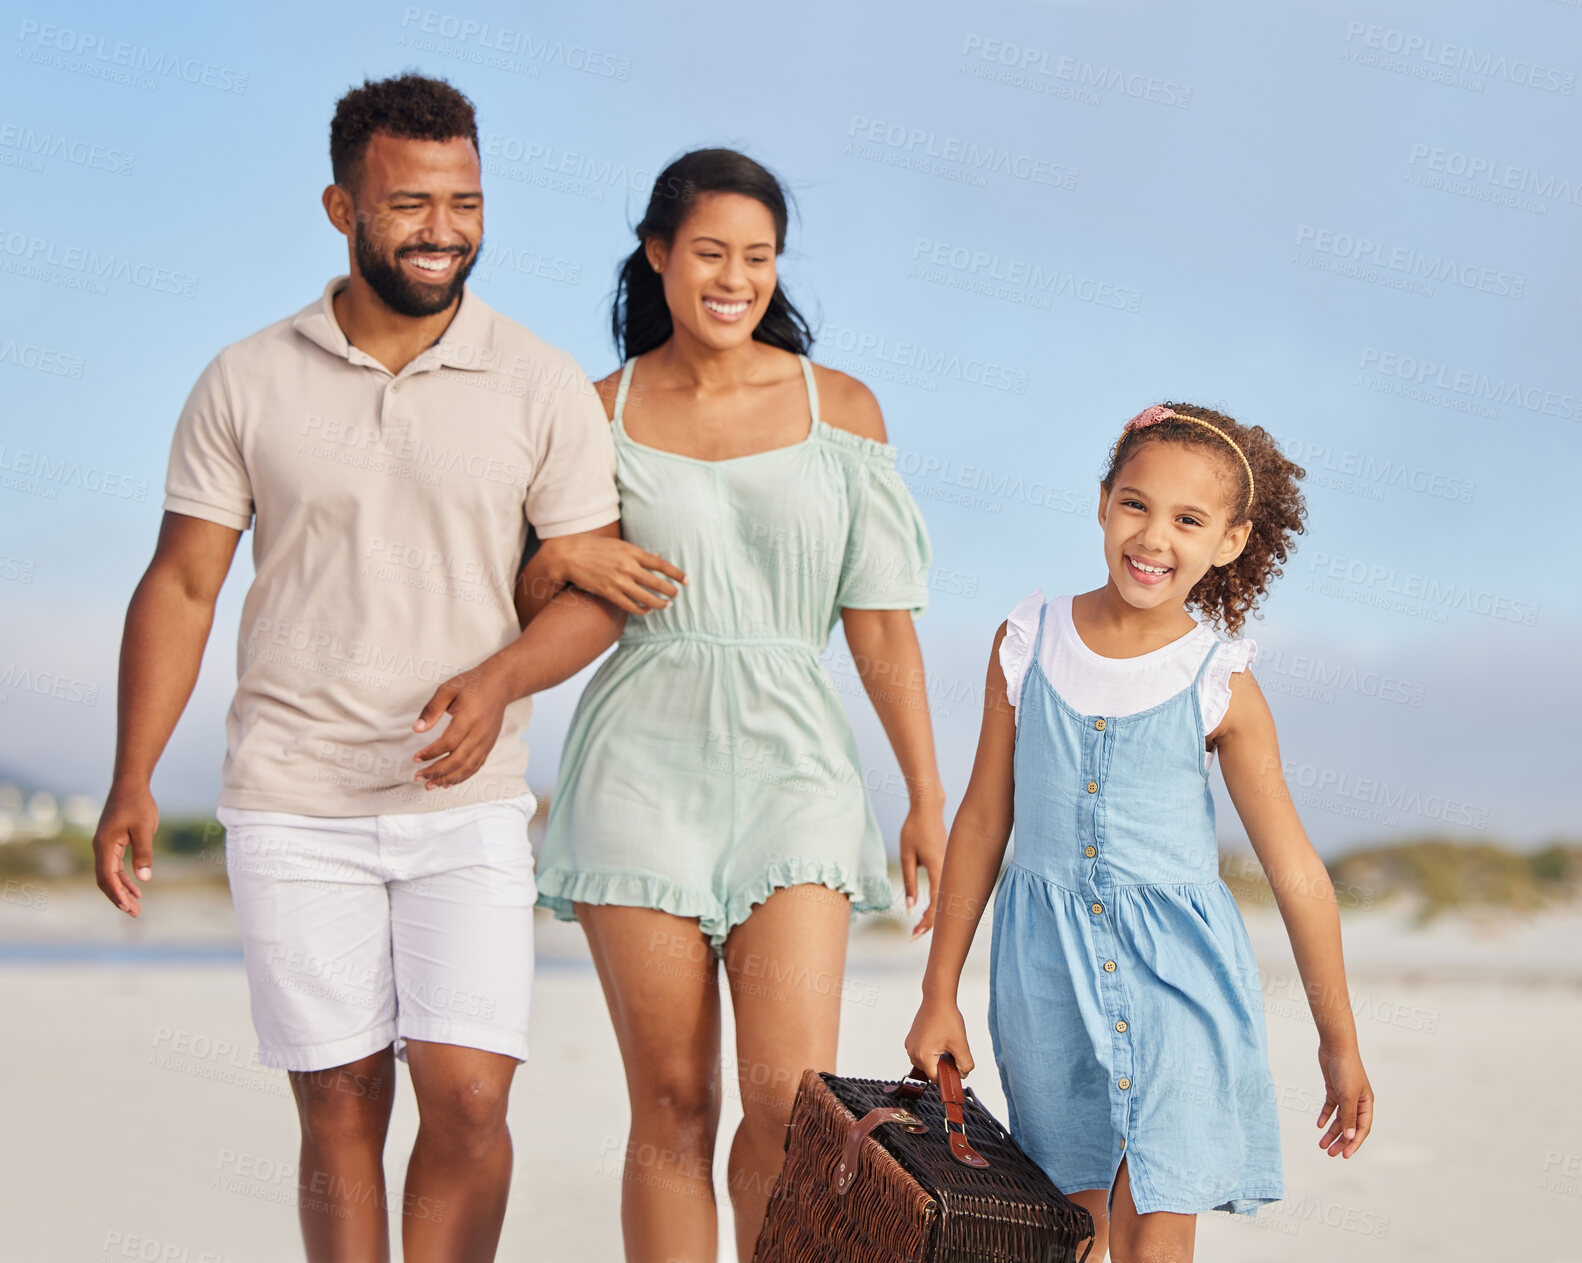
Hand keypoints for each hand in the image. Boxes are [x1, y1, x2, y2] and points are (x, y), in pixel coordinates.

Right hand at [93, 781, 158, 916]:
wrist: (130, 785)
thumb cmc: (138, 803)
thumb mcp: (144, 828)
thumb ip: (144, 853)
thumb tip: (144, 879)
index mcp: (104, 845)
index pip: (107, 876)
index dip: (117, 893)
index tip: (128, 907)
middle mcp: (100, 847)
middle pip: (106, 880)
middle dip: (119, 898)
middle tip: (134, 914)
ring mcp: (105, 846)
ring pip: (110, 875)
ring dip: (122, 891)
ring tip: (136, 907)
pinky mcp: (112, 843)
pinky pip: (115, 867)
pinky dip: (124, 879)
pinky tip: (136, 888)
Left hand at [412, 656, 516, 788]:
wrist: (500, 684)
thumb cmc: (472, 684)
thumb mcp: (448, 689)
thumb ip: (432, 709)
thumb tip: (417, 729)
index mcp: (469, 718)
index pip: (448, 743)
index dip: (430, 754)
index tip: (415, 759)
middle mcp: (480, 733)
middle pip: (458, 760)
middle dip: (436, 772)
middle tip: (418, 776)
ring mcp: (487, 741)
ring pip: (468, 767)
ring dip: (448, 779)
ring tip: (430, 785)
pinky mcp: (489, 745)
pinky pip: (476, 766)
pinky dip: (462, 777)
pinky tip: (449, 782)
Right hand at [544, 533, 684, 615]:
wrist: (569, 554)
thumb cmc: (595, 547)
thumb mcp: (619, 545)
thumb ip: (638, 554)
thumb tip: (657, 558)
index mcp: (632, 552)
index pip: (661, 564)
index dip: (676, 574)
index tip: (687, 581)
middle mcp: (627, 566)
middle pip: (657, 583)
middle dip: (670, 591)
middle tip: (676, 595)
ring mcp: (618, 581)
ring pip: (646, 597)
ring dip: (659, 603)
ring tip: (666, 605)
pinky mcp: (608, 592)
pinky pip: (630, 606)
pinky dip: (641, 610)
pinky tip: (646, 611)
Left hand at [899, 798, 945, 938]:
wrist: (928, 808)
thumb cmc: (914, 829)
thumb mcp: (906, 856)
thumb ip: (909, 882)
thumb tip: (910, 909)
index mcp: (938, 869)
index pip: (936, 905)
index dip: (926, 923)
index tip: (913, 934)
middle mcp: (948, 871)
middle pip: (944, 906)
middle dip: (930, 924)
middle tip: (913, 936)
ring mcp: (950, 868)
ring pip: (946, 898)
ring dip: (934, 915)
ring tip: (917, 926)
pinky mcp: (948, 865)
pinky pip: (946, 890)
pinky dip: (937, 903)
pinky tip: (927, 910)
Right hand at [905, 996, 974, 1080]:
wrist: (937, 999)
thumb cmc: (946, 1017)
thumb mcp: (961, 1044)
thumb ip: (964, 1064)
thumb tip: (962, 1074)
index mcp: (923, 1056)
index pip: (936, 1078)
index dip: (948, 1074)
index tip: (954, 1064)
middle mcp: (912, 1052)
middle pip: (930, 1071)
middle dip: (942, 1065)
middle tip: (950, 1049)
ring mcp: (910, 1045)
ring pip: (925, 1063)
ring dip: (936, 1058)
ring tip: (944, 1042)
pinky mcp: (911, 1039)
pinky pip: (921, 1053)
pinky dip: (930, 1051)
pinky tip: (938, 1039)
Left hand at [1316, 1044, 1373, 1157]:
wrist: (1335, 1047)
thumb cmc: (1346, 1069)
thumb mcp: (1347, 1095)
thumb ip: (1348, 1116)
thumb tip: (1350, 1137)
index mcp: (1366, 1104)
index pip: (1362, 1129)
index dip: (1354, 1143)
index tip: (1345, 1155)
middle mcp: (1357, 1102)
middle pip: (1350, 1126)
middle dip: (1341, 1141)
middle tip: (1330, 1154)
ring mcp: (1345, 1096)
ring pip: (1339, 1119)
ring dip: (1331, 1131)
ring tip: (1322, 1144)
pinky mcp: (1334, 1089)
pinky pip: (1330, 1107)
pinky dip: (1325, 1116)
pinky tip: (1319, 1125)